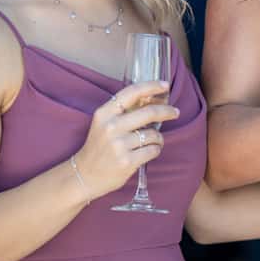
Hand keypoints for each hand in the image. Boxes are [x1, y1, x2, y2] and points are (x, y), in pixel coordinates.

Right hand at [72, 80, 178, 197]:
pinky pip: (153, 150)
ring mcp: (119, 145)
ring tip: (151, 141)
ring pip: (154, 134)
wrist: (84, 175)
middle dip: (167, 111)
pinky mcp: (127, 161)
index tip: (165, 85)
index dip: (151, 86)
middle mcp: (111, 127)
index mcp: (104, 113)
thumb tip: (153, 99)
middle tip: (175, 112)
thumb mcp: (104, 124)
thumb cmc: (99, 147)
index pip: (131, 93)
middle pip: (149, 112)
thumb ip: (123, 112)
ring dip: (158, 138)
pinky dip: (155, 150)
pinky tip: (148, 152)